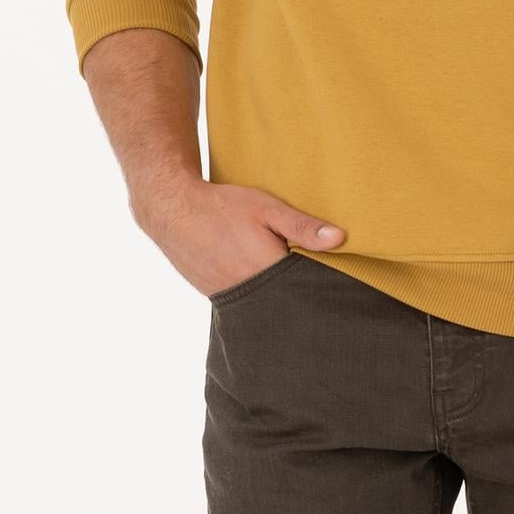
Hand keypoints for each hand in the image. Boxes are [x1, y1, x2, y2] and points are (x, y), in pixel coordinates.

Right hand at [138, 177, 346, 297]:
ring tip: (289, 287)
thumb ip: (302, 227)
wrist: (172, 211)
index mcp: (266, 271)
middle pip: (287, 303)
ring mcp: (231, 298)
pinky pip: (248, 305)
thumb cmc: (222, 207)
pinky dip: (259, 298)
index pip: (305, 289)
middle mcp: (249, 292)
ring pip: (267, 306)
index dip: (321, 286)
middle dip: (300, 296)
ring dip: (279, 298)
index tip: (335, 283)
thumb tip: (340, 239)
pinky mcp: (219, 298)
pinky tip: (264, 285)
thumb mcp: (267, 208)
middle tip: (313, 287)